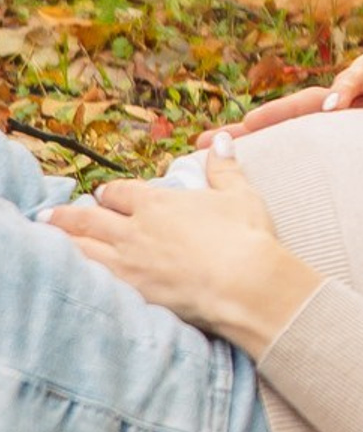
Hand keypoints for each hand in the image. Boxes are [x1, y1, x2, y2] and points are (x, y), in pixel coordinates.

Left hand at [47, 147, 319, 356]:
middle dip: (69, 214)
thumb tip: (221, 140)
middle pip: (89, 218)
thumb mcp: (239, 195)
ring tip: (48, 235)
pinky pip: (89, 278)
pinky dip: (74, 271)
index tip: (104, 194)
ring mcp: (127, 262)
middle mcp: (134, 230)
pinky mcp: (128, 291)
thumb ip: (224, 168)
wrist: (242, 282)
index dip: (110, 192)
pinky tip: (69, 271)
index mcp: (158, 204)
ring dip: (62, 239)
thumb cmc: (244, 236)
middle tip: (51, 213)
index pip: (120, 192)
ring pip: (81, 247)